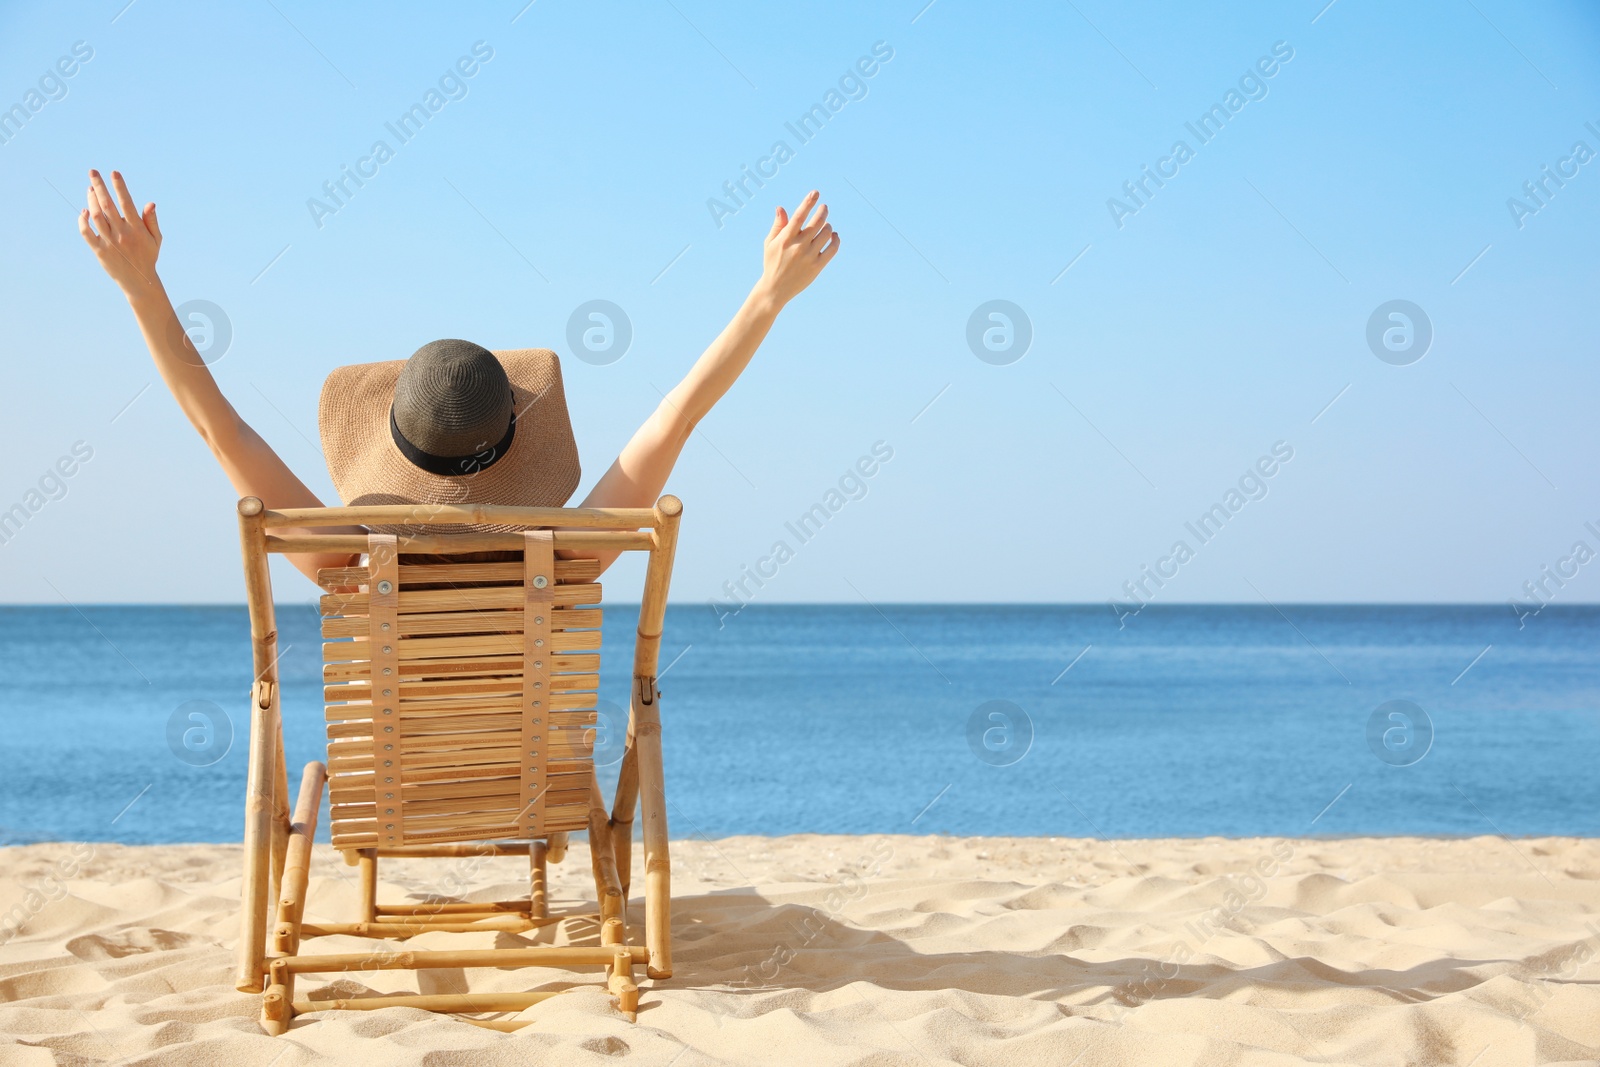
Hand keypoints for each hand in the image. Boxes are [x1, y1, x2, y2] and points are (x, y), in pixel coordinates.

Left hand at [77, 169, 162, 295]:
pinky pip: (86, 232)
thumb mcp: (156, 239)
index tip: (114, 172)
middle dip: (99, 186)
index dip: (120, 186)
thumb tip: (150, 203)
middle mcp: (122, 234)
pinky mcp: (99, 251)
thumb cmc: (148, 256)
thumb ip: (152, 221)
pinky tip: (85, 211)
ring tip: (90, 188)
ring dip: (91, 200)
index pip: (126, 203)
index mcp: (137, 229)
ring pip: (96, 216)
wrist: (139, 281)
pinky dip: (83, 220)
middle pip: (107, 205)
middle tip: (92, 172)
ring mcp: (109, 242)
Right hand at [759, 191, 840, 305]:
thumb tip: (781, 208)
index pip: (799, 215)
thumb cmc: (772, 262)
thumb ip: (778, 225)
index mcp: (785, 238)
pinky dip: (835, 240)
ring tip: (825, 226)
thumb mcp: (770, 243)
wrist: (775, 289)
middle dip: (822, 211)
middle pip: (817, 222)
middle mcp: (798, 246)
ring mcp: (809, 256)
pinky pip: (832, 249)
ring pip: (826, 233)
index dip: (808, 202)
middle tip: (824, 207)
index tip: (815, 193)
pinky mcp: (817, 266)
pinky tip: (834, 236)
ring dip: (828, 226)